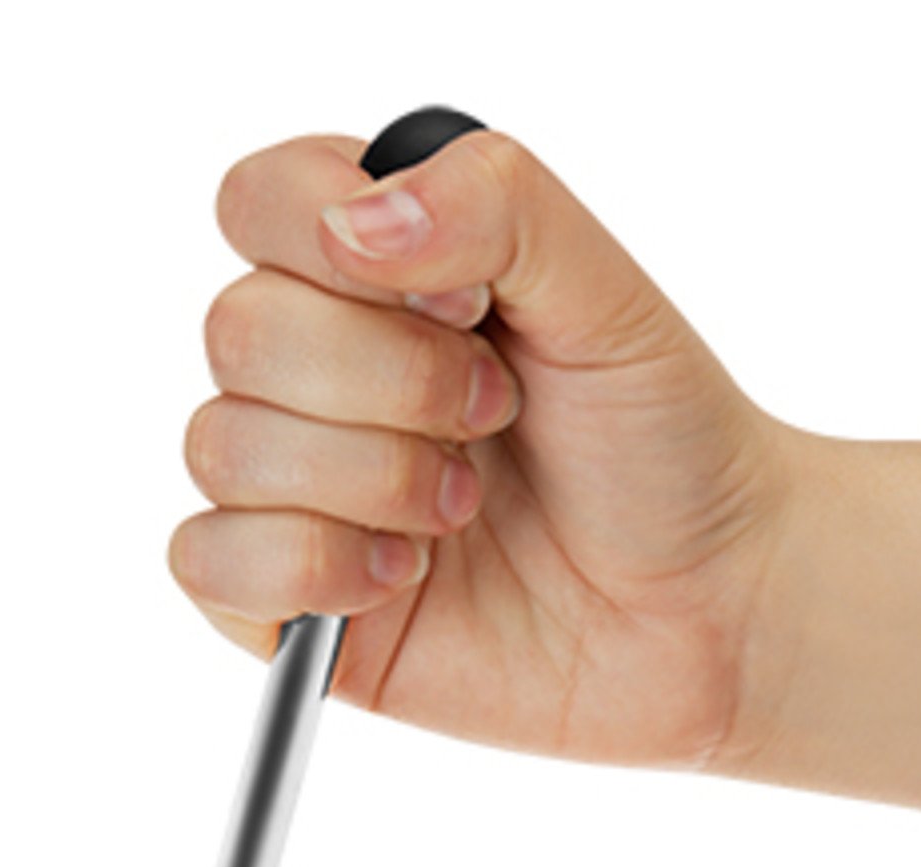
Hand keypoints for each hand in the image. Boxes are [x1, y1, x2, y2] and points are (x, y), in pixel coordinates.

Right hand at [168, 129, 796, 771]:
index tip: (467, 303)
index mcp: (378, 272)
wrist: (711, 609)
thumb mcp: (605, 291)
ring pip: (222, 449)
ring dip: (366, 479)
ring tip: (463, 512)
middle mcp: (322, 374)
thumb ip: (493, 204)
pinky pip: (209, 567)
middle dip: (385, 383)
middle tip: (493, 419)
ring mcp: (301, 493)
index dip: (341, 251)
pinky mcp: (297, 607)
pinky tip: (404, 578)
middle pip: (237, 332)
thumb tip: (359, 219)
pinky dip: (308, 568)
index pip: (262, 202)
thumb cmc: (664, 449)